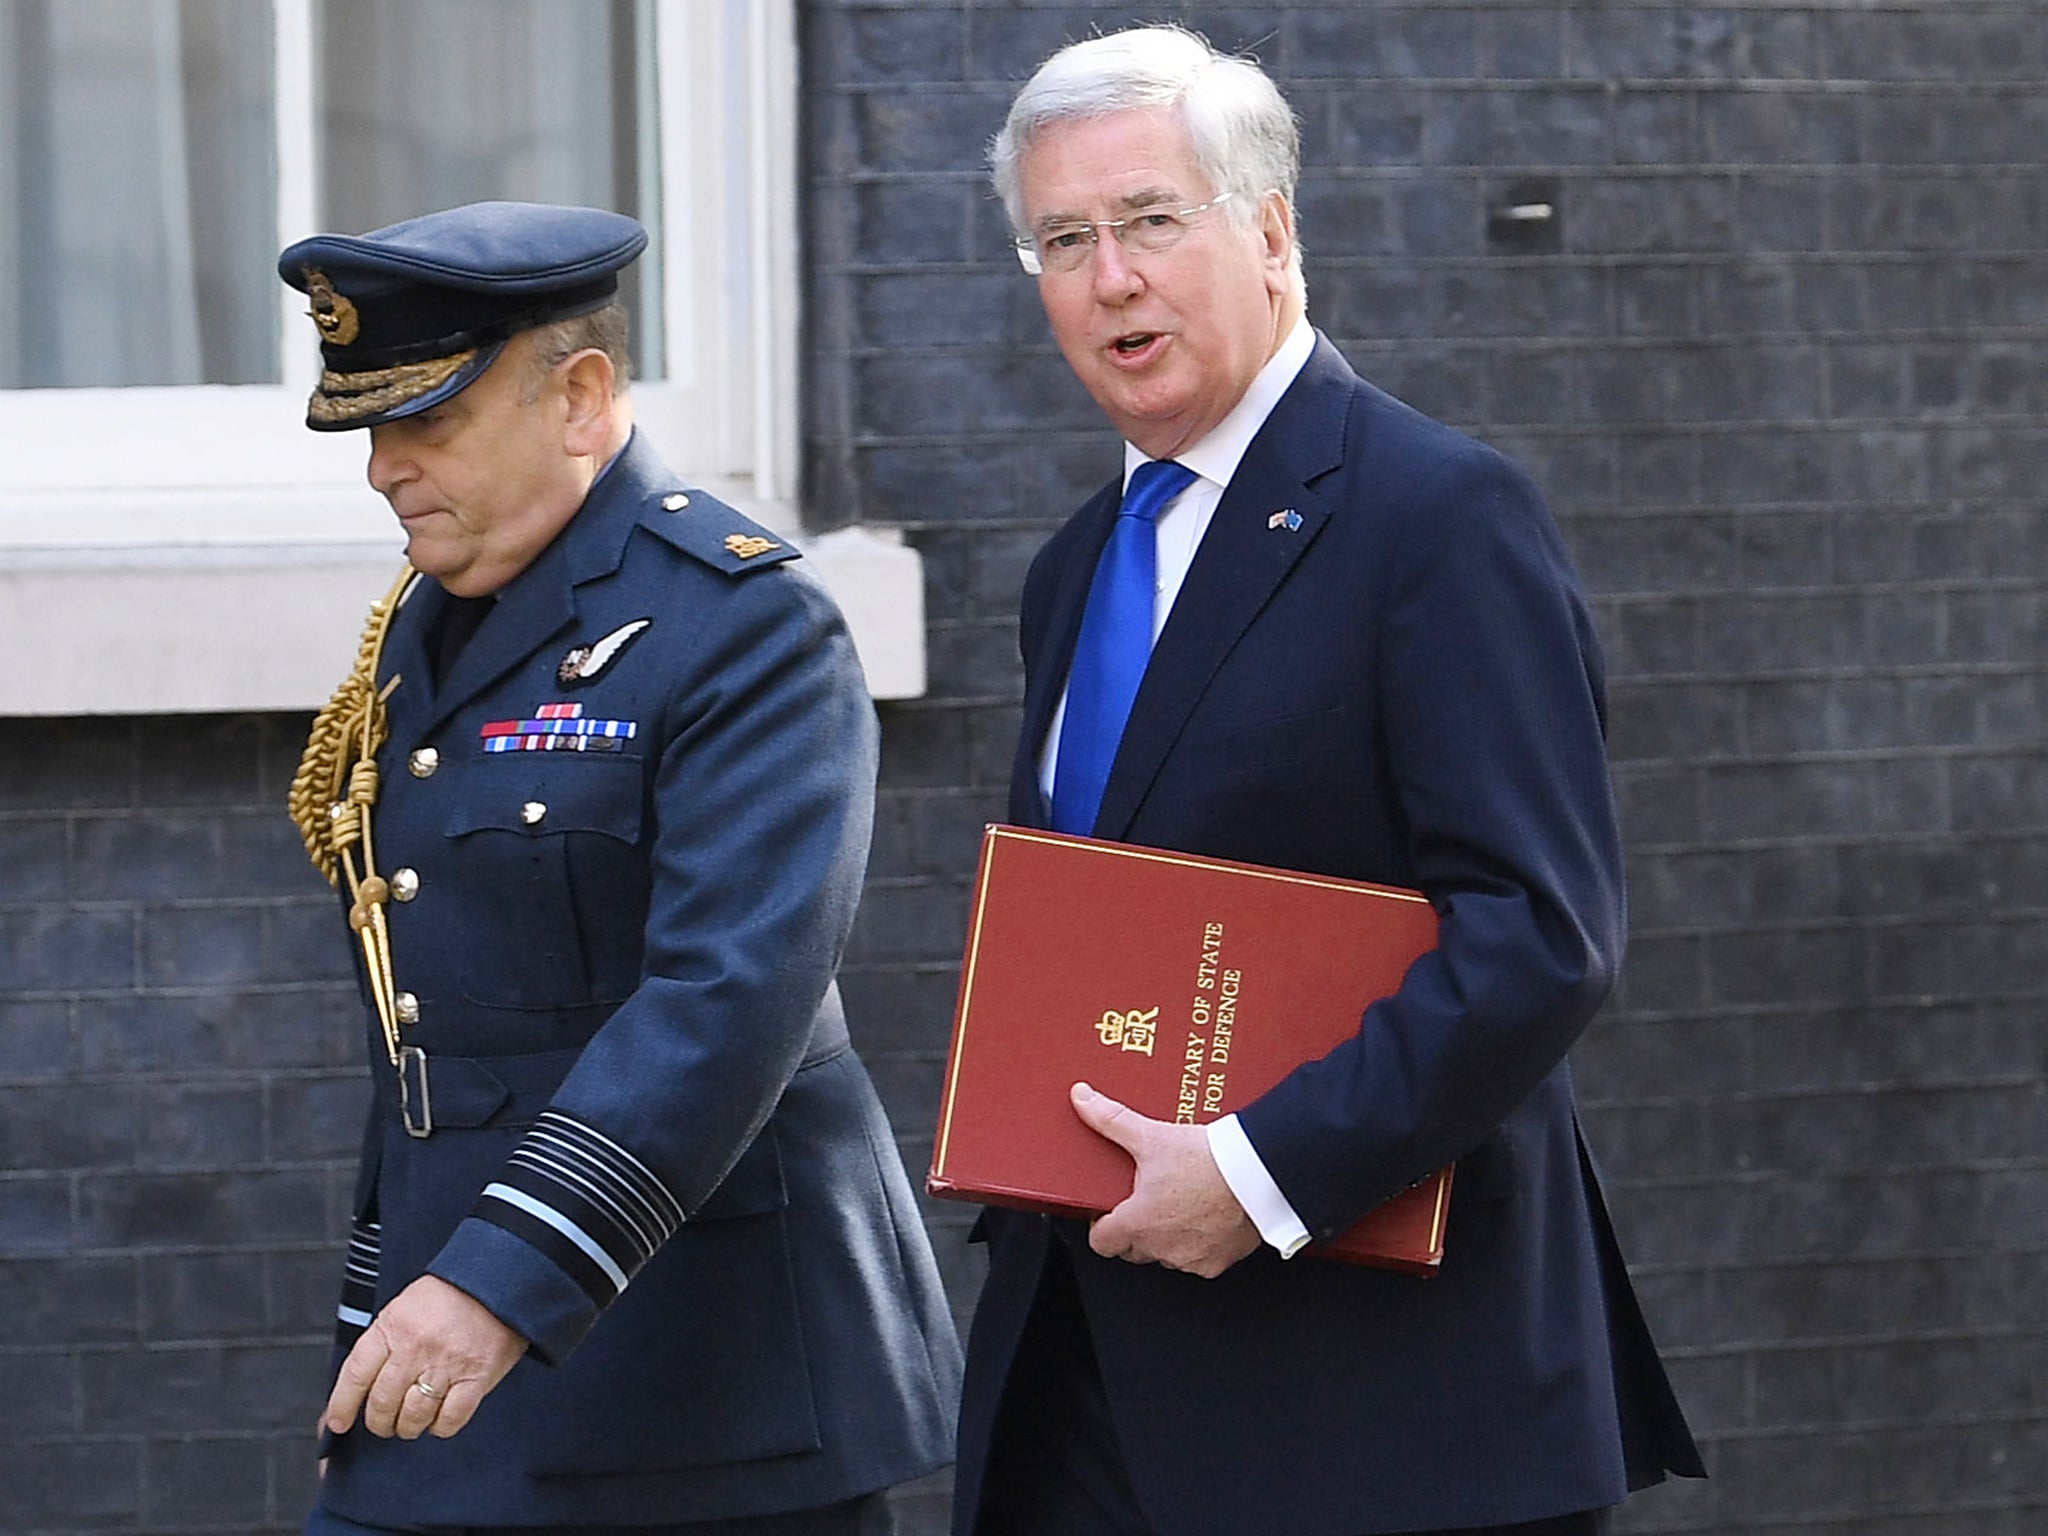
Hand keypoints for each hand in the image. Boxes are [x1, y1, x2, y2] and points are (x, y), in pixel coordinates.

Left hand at [323, 1274, 527, 1440]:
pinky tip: (439, 1420)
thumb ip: (383, 1343)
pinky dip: (440, 1427)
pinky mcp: (476, 1377)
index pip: (355, 1375)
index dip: (342, 1405)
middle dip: (379, 1421)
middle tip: (383, 1423)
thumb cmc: (450, 1295)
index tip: (338, 1422)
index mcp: (393, 1326)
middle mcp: (416, 1347)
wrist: (498, 1281)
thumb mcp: (404, 1307)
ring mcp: (447, 1364)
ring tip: (410, 1423)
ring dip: (407, 1427)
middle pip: (383, 1402)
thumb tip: (360, 1386)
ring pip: (413, 1416)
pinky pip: (450, 1419)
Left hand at [1072, 1082, 1260, 1277]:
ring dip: (1167, 1237)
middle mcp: (1162, 1248)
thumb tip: (1082, 1099)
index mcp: (1138, 1223)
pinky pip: (1198, 1259)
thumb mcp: (1152, 1136)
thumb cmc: (1209, 1160)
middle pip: (1132, 1249)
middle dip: (1134, 1229)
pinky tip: (1205, 1215)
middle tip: (1145, 1199)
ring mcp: (1191, 1259)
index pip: (1101, 1243)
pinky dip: (1198, 1243)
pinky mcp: (1218, 1262)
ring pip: (1166, 1254)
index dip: (1100, 1226)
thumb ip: (1111, 1119)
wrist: (1260, 1173)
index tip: (1108, 1210)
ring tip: (1178, 1203)